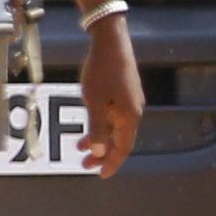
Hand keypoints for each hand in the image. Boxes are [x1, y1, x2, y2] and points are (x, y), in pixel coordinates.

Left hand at [77, 15, 142, 177]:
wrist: (111, 40)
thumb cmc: (101, 70)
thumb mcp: (95, 102)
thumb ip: (98, 128)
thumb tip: (100, 153)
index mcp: (129, 116)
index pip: (123, 148)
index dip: (112, 163)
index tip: (101, 175)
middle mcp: (134, 111)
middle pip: (120, 140)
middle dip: (103, 154)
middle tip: (86, 165)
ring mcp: (130, 101)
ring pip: (115, 128)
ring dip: (100, 139)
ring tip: (81, 148)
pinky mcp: (124, 91)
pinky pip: (114, 115)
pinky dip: (102, 124)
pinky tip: (90, 123)